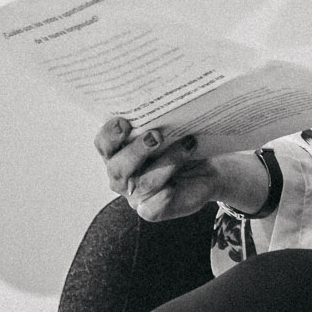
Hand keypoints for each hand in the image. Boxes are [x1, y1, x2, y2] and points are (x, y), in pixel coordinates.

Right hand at [95, 118, 267, 221]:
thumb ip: (161, 118)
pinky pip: (153, 206)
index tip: (124, 122)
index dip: (109, 134)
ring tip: (188, 145)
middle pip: (118, 167)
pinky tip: (177, 184)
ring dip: (167, 162)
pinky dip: (166, 193)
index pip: (103, 143)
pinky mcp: (150, 210)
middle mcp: (121, 174)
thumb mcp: (173, 128)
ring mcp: (134, 194)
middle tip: (156, 135)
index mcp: (118, 150)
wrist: (208, 169)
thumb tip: (168, 101)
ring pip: (142, 184)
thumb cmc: (182, 143)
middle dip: (136, 151)